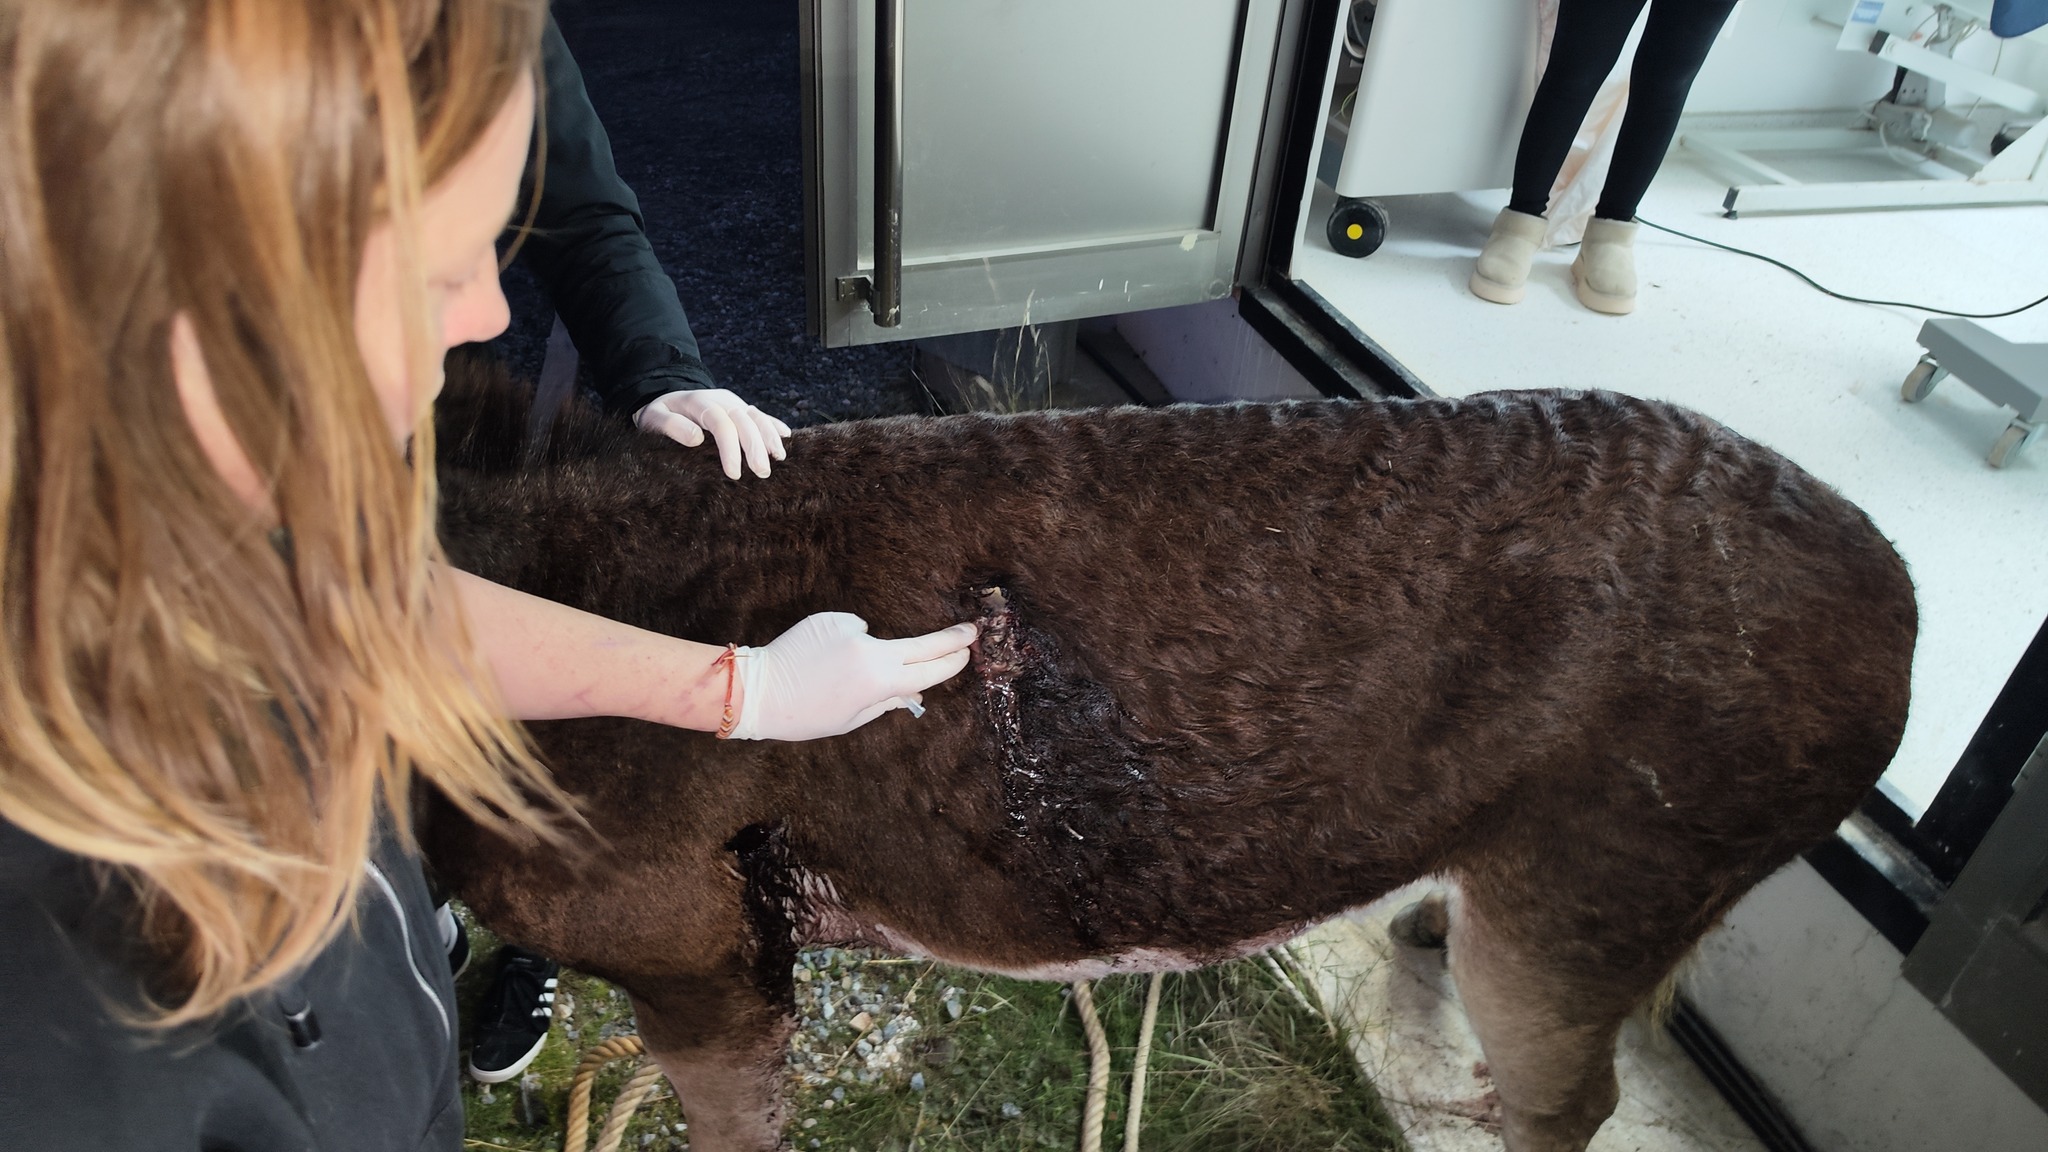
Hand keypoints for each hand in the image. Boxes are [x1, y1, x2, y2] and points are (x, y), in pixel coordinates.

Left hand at [635, 389, 792, 479]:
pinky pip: (761, 415)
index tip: (734, 474)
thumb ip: (671, 426)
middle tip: (762, 473)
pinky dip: (774, 425)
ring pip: (757, 416)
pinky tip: (786, 437)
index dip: (730, 449)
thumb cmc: (658, 414)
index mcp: (699, 402)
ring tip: (780, 458)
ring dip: (770, 437)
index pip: (721, 424)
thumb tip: (696, 438)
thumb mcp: (653, 418)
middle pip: (744, 421)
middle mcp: (721, 400)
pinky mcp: (740, 408)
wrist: (665, 398)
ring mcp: (733, 403)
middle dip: (756, 446)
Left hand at [727, 613, 978, 740]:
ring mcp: (850, 631)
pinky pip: (848, 629)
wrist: (761, 691)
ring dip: (865, 654)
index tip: (965, 654)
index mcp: (879, 683)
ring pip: (874, 640)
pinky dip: (841, 641)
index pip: (927, 672)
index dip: (950, 663)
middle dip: (949, 639)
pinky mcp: (831, 619)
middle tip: (970, 630)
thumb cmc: (805, 715)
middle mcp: (871, 652)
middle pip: (921, 645)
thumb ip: (887, 701)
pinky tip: (818, 656)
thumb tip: (914, 690)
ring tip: (830, 673)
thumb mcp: (851, 719)